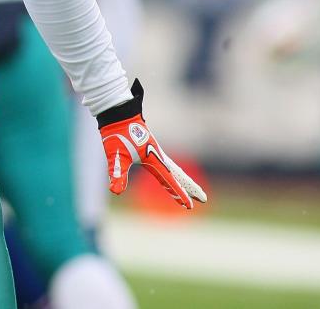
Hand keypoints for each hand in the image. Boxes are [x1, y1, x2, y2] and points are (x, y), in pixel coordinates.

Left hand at [97, 79, 206, 208]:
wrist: (118, 114)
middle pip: (179, 175)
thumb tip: (115, 191)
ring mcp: (155, 153)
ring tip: (195, 191)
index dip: (178, 193)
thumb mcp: (116, 154)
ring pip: (174, 170)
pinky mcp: (150, 149)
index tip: (188, 206)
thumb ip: (117, 172)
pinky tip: (174, 176)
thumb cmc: (118, 133)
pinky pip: (167, 165)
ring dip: (185, 181)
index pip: (169, 180)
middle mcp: (158, 156)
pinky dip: (174, 173)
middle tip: (204, 199)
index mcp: (153, 159)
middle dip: (190, 188)